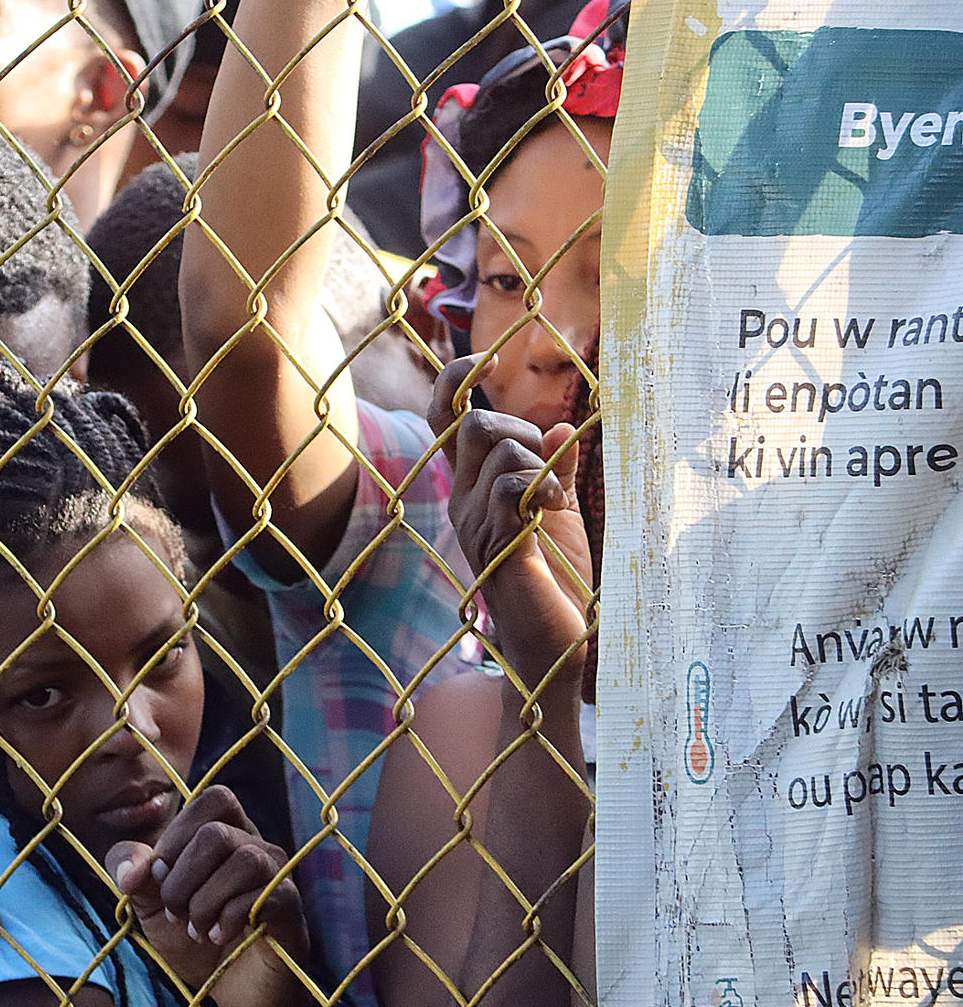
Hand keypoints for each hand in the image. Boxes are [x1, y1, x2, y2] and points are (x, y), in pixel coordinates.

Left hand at [103, 788, 311, 1006]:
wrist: (228, 992)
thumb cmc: (191, 938)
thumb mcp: (148, 902)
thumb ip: (131, 871)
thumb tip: (132, 872)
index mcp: (226, 833)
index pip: (211, 800)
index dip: (176, 835)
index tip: (159, 877)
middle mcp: (257, 847)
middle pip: (217, 832)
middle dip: (182, 878)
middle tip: (175, 912)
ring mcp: (278, 876)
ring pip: (244, 860)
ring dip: (205, 901)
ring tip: (196, 929)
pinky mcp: (289, 910)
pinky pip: (265, 895)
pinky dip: (228, 918)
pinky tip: (218, 936)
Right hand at [429, 354, 594, 692]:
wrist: (555, 648)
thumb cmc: (555, 581)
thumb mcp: (557, 512)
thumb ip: (555, 469)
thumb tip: (562, 426)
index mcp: (471, 488)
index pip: (443, 421)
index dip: (452, 381)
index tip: (479, 358)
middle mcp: (463, 503)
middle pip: (475, 425)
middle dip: (520, 431)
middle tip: (547, 472)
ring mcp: (478, 527)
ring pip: (499, 453)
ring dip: (538, 464)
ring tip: (555, 500)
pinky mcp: (501, 549)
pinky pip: (511, 492)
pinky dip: (541, 487)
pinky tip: (554, 508)